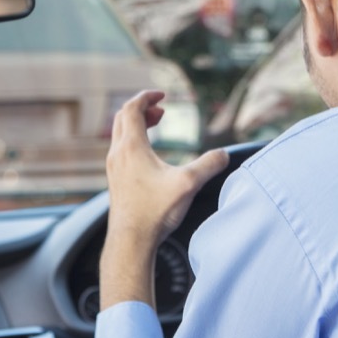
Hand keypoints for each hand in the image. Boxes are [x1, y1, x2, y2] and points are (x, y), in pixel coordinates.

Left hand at [100, 90, 228, 310]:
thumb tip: (224, 156)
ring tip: (156, 126)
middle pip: (122, 117)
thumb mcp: (188, 184)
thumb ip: (209, 165)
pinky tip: (150, 156)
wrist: (130, 242)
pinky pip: (120, 150)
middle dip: (142, 108)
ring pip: (120, 134)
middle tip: (161, 110)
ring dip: (137, 124)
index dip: (147, 97)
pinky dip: (134, 141)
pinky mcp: (115, 181)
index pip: (132, 108)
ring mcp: (113, 168)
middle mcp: (117, 154)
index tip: (163, 96)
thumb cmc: (154, 212)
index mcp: (131, 147)